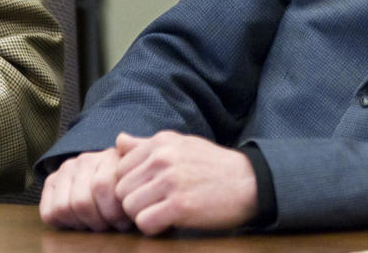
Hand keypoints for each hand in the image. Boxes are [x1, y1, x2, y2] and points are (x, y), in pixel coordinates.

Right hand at [40, 147, 132, 231]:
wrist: (111, 179)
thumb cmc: (131, 183)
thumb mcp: (142, 173)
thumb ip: (139, 158)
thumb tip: (122, 139)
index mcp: (108, 156)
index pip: (102, 186)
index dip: (113, 212)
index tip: (125, 223)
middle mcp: (84, 160)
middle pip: (82, 201)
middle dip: (98, 221)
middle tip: (110, 228)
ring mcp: (66, 170)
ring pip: (64, 207)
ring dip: (82, 224)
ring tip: (99, 226)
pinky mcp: (50, 183)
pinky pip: (50, 213)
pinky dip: (65, 224)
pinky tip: (82, 223)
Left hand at [114, 131, 258, 235]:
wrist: (249, 182)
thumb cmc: (213, 165)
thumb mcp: (182, 145)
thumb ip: (146, 144)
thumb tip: (118, 140)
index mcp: (162, 142)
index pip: (119, 169)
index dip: (132, 184)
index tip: (150, 189)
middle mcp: (164, 158)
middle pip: (121, 191)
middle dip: (136, 201)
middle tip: (158, 203)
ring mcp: (171, 181)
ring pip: (130, 208)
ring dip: (145, 215)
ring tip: (166, 210)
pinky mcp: (180, 205)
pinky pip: (145, 223)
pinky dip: (155, 227)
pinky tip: (172, 220)